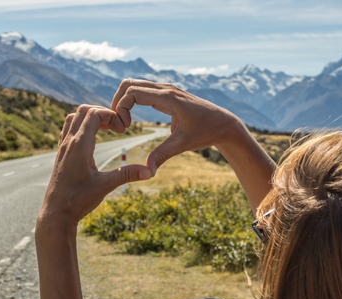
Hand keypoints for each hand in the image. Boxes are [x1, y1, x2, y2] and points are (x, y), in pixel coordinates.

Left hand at [37, 105, 152, 227]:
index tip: (122, 130)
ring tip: (106, 130)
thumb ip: (127, 175)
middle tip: (116, 128)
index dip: (111, 115)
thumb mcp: (106, 186)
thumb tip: (150, 172)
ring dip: (91, 118)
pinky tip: (93, 140)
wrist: (57, 213)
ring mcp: (63, 147)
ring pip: (73, 117)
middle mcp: (69, 142)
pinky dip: (82, 126)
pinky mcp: (61, 154)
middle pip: (83, 110)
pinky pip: (69, 129)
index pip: (94, 113)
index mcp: (80, 146)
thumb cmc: (78, 200)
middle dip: (102, 113)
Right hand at [111, 79, 244, 174]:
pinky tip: (133, 118)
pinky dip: (132, 100)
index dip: (121, 109)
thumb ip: (162, 155)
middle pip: (129, 84)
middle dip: (118, 102)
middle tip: (119, 124)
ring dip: (124, 101)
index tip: (125, 128)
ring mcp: (167, 88)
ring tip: (124, 122)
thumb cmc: (206, 132)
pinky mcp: (168, 92)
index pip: (133, 93)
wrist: (223, 123)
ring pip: (135, 84)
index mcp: (169, 98)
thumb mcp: (182, 144)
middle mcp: (166, 89)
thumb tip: (147, 171)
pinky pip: (143, 89)